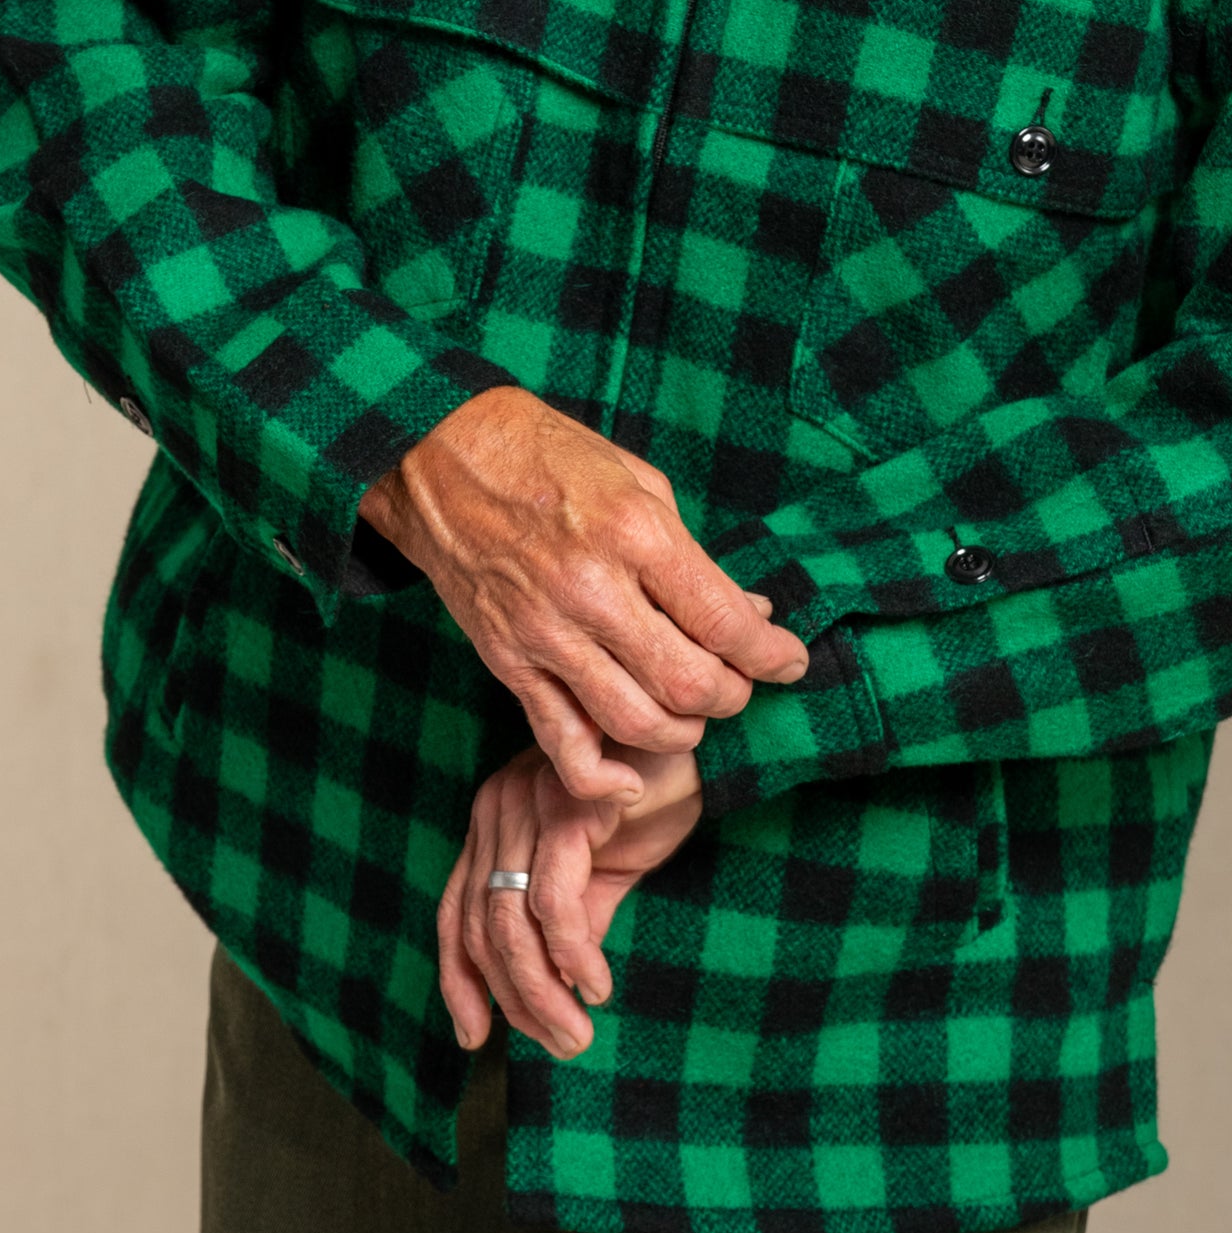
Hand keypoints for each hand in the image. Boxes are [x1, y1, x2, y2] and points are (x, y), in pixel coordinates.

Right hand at [359, 388, 805, 802]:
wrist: (441, 456)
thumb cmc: (548, 455)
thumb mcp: (639, 481)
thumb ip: (692, 555)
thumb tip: (747, 612)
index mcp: (634, 535)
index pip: (724, 622)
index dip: (772, 654)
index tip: (790, 660)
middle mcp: (592, 591)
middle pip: (689, 684)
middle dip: (733, 695)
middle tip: (740, 684)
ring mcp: (545, 634)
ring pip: (637, 723)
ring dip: (683, 731)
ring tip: (693, 711)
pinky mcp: (508, 662)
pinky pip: (563, 741)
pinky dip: (603, 776)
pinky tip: (632, 777)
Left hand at [437, 744, 702, 1058]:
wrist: (699, 749)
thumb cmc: (649, 801)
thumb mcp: (599, 875)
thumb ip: (567, 926)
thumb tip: (551, 994)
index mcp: (492, 824)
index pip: (455, 914)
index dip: (459, 982)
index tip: (475, 1039)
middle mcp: (496, 810)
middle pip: (480, 927)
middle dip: (516, 1000)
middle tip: (563, 1045)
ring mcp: (526, 804)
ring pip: (510, 920)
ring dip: (542, 990)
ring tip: (578, 1032)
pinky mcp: (566, 809)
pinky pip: (554, 900)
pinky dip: (572, 953)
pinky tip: (596, 984)